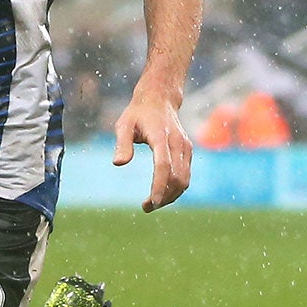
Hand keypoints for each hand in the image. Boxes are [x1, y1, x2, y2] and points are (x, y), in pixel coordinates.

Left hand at [113, 87, 192, 212]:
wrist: (159, 99)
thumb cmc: (137, 114)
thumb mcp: (124, 125)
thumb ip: (122, 144)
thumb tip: (118, 163)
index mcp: (161, 136)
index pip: (163, 166)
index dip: (159, 187)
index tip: (151, 203)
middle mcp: (178, 143)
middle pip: (176, 177)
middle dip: (163, 197)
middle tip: (146, 207)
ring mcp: (185, 147)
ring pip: (184, 180)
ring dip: (170, 196)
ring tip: (152, 204)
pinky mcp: (188, 151)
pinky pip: (185, 176)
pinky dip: (176, 189)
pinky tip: (161, 195)